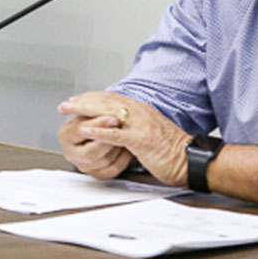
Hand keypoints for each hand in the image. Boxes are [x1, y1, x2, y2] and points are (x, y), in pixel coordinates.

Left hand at [57, 91, 191, 186]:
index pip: (112, 99)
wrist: (191, 160)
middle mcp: (141, 113)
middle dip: (83, 102)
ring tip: (69, 111)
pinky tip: (86, 130)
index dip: (92, 98)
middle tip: (65, 104)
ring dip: (85, 111)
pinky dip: (100, 132)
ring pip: (109, 113)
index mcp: (142, 111)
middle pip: (107, 101)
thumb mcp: (150, 132)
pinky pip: (117, 134)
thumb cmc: (172, 151)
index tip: (76, 101)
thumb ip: (134, 126)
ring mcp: (141, 125)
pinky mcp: (142, 140)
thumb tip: (117, 126)